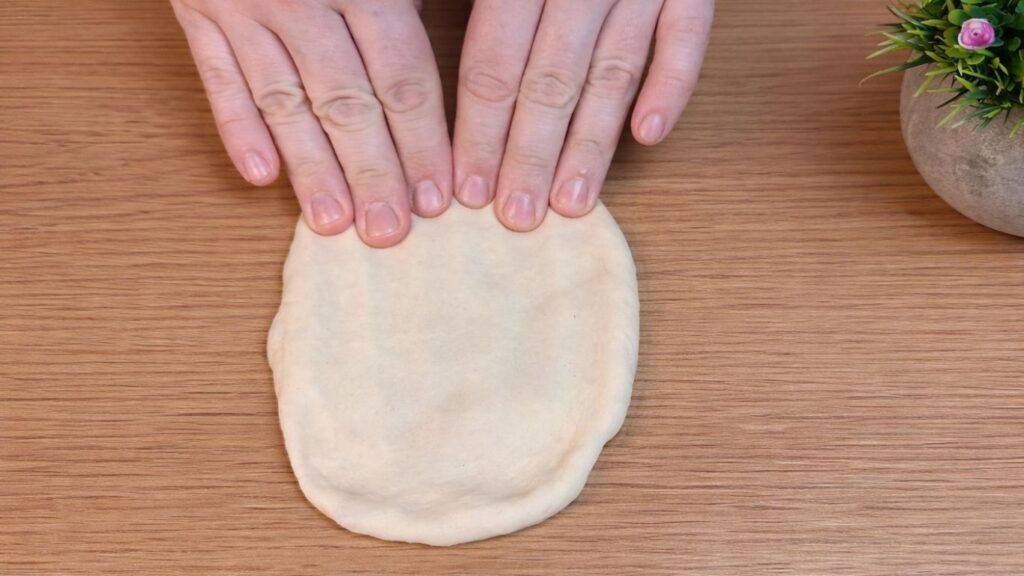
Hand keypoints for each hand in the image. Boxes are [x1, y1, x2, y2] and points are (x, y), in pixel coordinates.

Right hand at [171, 0, 451, 246]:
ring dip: (310, 168)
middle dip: (372, 172)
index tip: (440, 197)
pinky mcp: (195, 10)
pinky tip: (259, 178)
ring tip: (333, 223)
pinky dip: (236, 129)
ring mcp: (242, 6)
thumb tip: (480, 62)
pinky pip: (216, 78)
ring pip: (283, 102)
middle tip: (390, 234)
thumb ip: (415, 2)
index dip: (423, 142)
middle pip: (346, 102)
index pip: (402, 77)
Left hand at [453, 0, 712, 229]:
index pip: (493, 62)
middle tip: (516, 216)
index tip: (466, 188)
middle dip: (530, 156)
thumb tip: (419, 32)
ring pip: (613, 73)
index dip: (477, 130)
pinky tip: (650, 137)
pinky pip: (688, 38)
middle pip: (550, 81)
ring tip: (572, 203)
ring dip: (592, 144)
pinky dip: (673, 86)